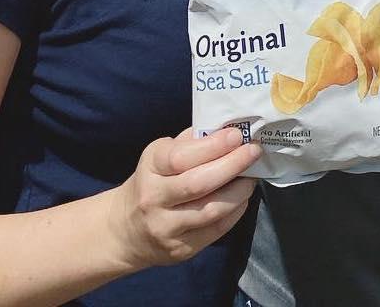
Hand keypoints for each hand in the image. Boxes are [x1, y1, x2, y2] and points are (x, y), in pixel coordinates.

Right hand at [107, 126, 259, 270]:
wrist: (125, 231)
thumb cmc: (152, 181)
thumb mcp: (161, 155)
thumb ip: (191, 142)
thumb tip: (229, 128)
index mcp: (150, 168)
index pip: (181, 157)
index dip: (213, 146)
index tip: (237, 135)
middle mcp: (154, 199)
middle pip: (199, 183)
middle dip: (233, 165)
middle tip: (254, 152)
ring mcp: (166, 228)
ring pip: (211, 210)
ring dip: (239, 191)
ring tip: (252, 176)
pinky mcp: (180, 250)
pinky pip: (215, 230)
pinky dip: (235, 212)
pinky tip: (242, 198)